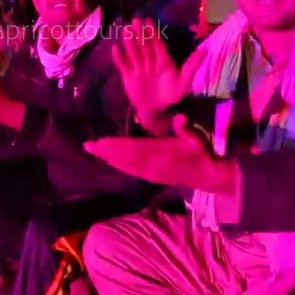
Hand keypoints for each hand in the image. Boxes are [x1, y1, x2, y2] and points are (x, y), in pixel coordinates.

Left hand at [84, 115, 230, 191]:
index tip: (101, 141)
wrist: (207, 176)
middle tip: (88, 145)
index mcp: (161, 154)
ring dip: (108, 158)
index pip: (134, 148)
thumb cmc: (200, 154)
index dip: (117, 146)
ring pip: (125, 165)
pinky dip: (118, 165)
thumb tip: (180, 117)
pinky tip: (108, 161)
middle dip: (106, 152)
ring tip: (93, 150)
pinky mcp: (151, 177)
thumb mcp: (195, 139)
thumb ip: (185, 129)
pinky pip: (130, 171)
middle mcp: (152, 165)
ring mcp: (150, 173)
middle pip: (124, 157)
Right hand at [112, 18, 204, 125]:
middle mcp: (150, 61)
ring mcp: (138, 68)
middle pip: (144, 46)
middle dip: (140, 34)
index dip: (153, 33)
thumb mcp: (184, 82)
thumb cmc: (170, 95)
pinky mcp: (128, 75)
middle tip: (135, 20)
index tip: (148, 20)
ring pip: (133, 53)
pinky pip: (122, 65)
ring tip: (125, 30)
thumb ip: (192, 66)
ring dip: (129, 42)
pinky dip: (118, 58)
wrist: (155, 111)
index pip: (157, 45)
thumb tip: (205, 50)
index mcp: (163, 61)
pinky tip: (115, 48)